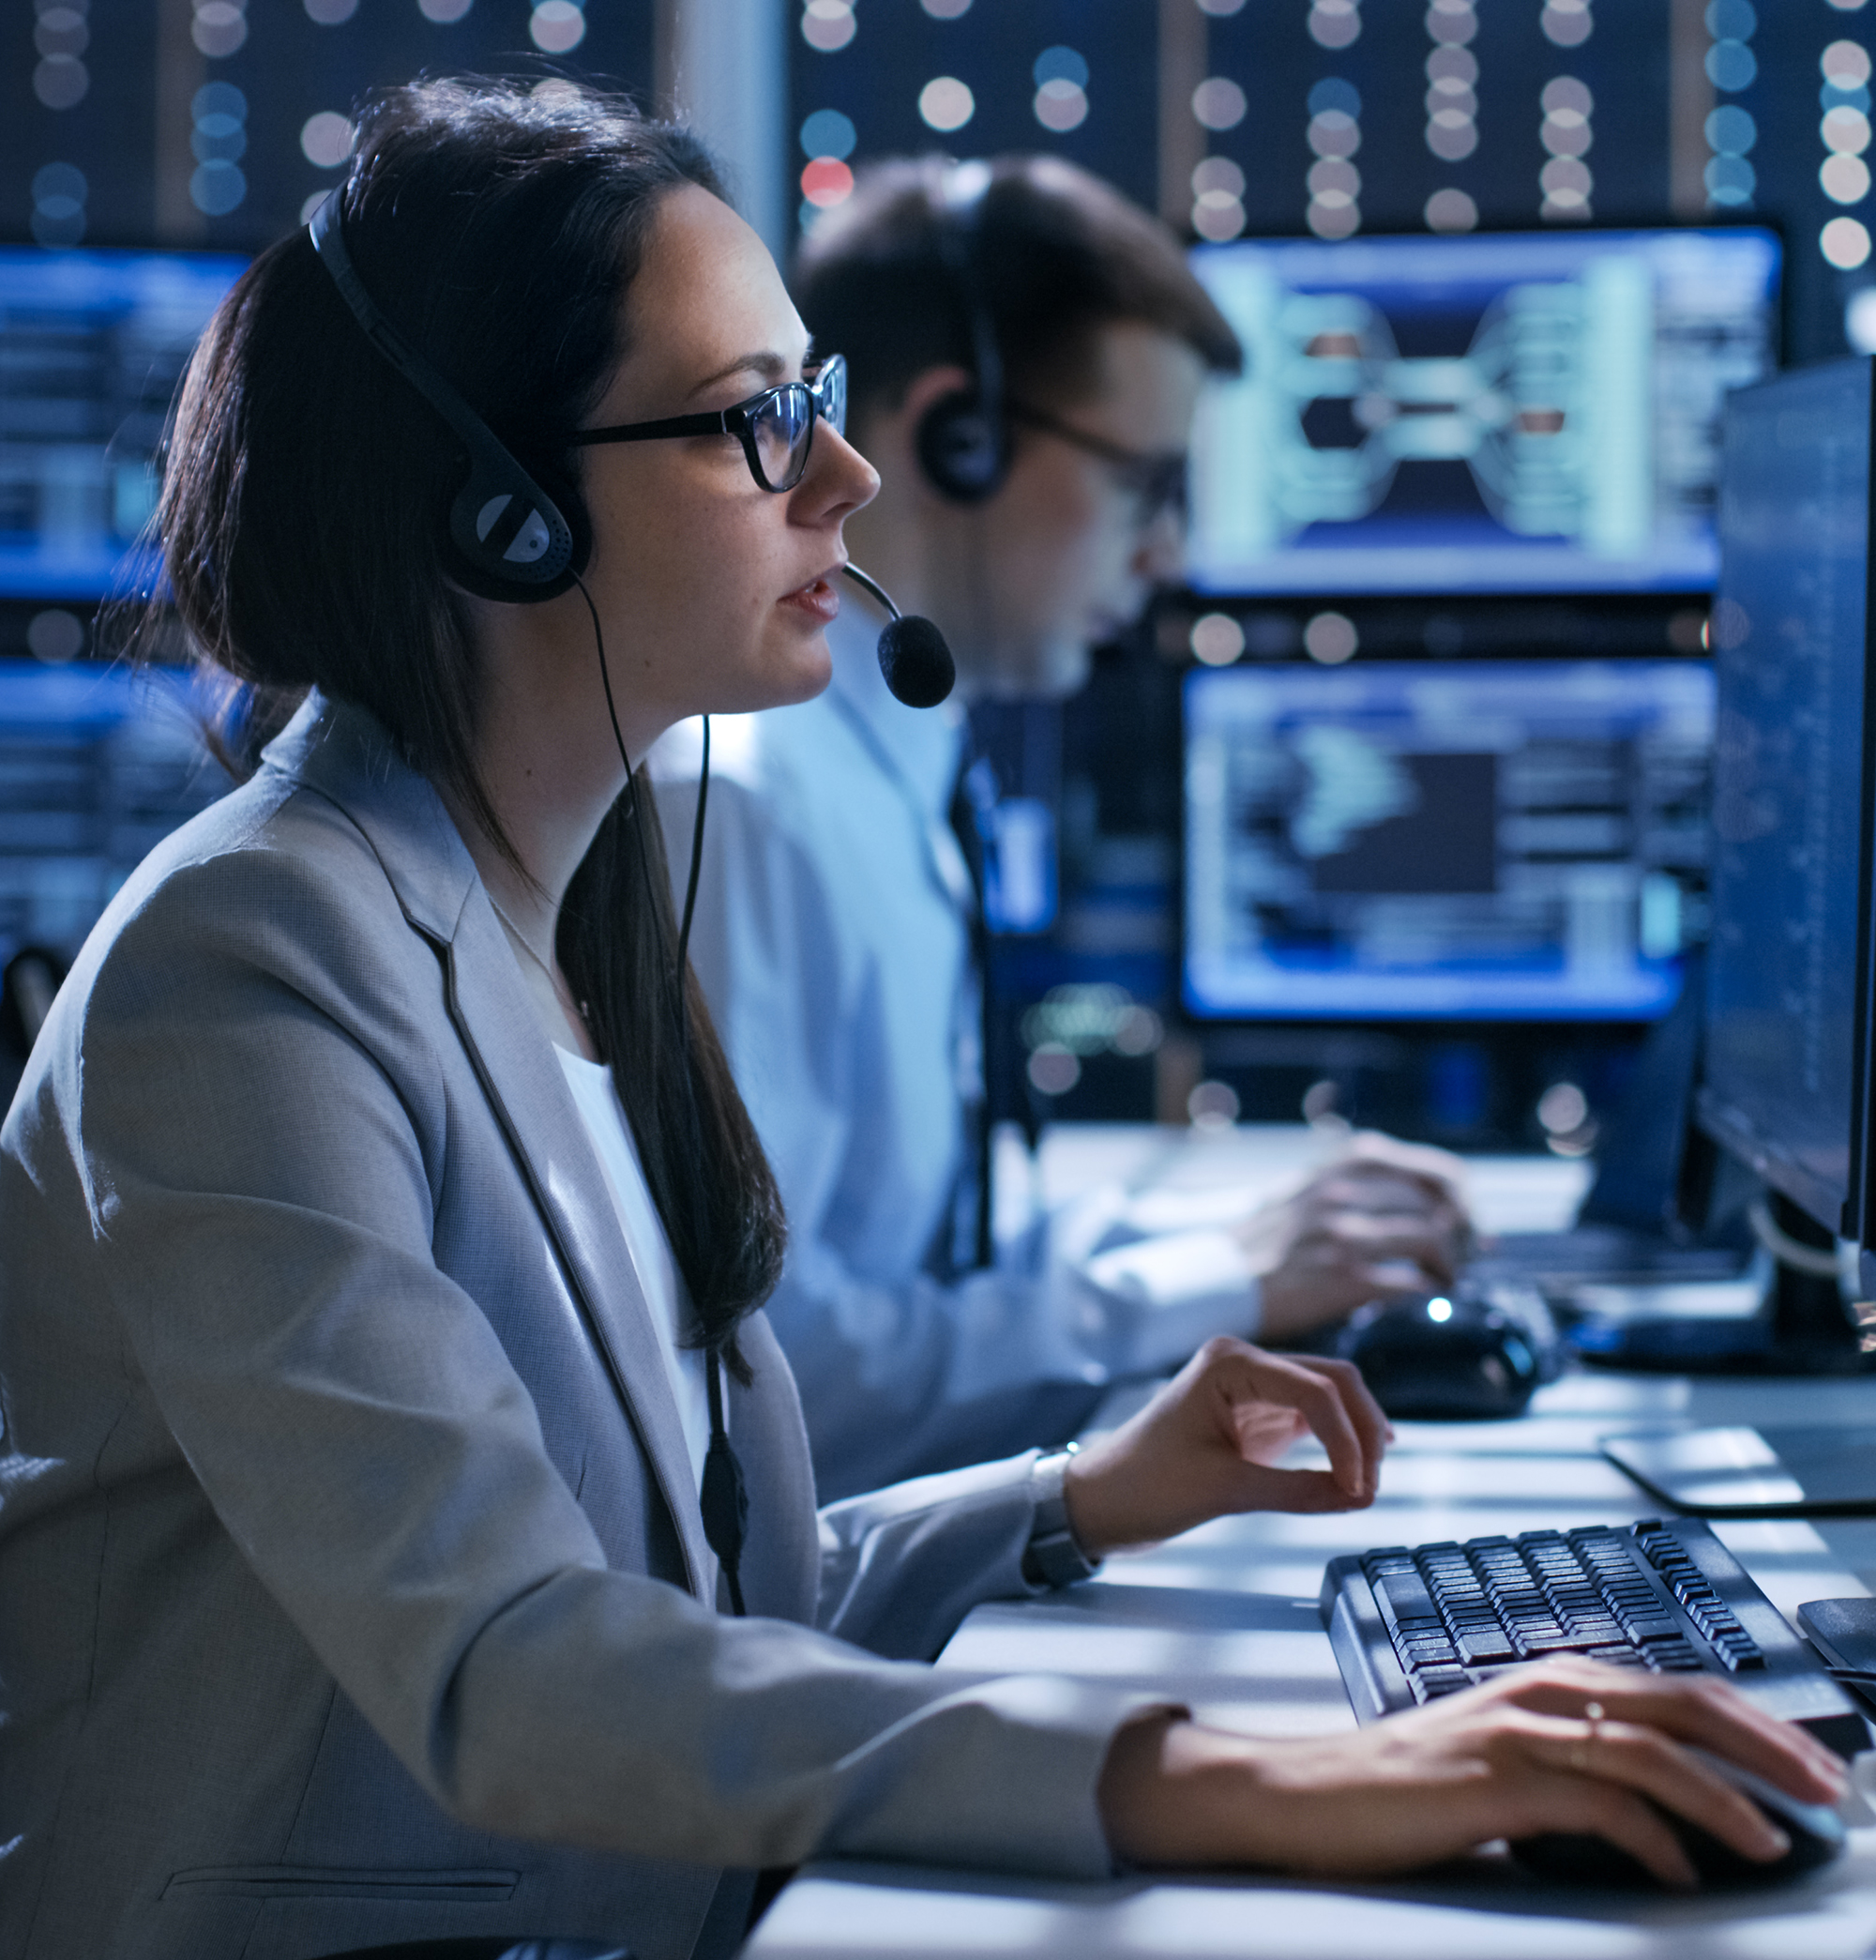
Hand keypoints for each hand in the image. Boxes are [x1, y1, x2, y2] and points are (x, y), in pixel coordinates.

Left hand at [1062, 1337, 1390, 1555]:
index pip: (1316, 1390)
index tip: (1360, 1490)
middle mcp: (1244, 1361)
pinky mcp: (1256, 1411)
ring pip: (1330, 1396)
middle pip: (1333, 1381)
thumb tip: (1361, 1496)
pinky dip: (1338, 1442)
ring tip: (1367, 1486)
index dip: (1347, 1440)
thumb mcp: (1224, 1490)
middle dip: (1362, 1432)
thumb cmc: (1144, 1486)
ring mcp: (1252, 1384)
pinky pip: (1313, 1417)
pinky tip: (1355, 1470)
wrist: (1101, 1499)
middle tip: (1372, 1487)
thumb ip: (1298, 1492)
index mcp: (1228, 1362)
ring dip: (1356, 1436)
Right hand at [1098, 1657, 1850, 1888]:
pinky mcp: (1491, 1779)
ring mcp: (1514, 1730)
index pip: (1677, 1686)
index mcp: (1551, 1677)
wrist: (1311, 1794)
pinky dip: (1651, 1839)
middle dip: (1766, 1746)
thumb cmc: (1411, 1784)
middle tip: (1830, 1789)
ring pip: (1646, 1749)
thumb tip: (1670, 1807)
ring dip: (1724, 1798)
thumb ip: (1578, 1758)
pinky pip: (1592, 1804)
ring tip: (1775, 1839)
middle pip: (1679, 1702)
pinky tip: (1679, 1872)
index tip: (1815, 1764)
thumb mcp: (1506, 1756)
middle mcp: (1540, 1689)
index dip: (1756, 1722)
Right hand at [1243, 1130, 1474, 1342]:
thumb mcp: (1307, 1189)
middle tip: (1464, 1256)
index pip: (1432, 1170)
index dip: (1461, 1197)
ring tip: (1444, 1278)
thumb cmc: (1266, 1240)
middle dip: (1462, 1234)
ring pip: (1430, 1238)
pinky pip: (1409, 1281)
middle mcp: (1344, 1192)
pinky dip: (1427, 1291)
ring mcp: (1343, 1233)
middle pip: (1438, 1205)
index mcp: (1341, 1166)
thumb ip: (1356, 1183)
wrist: (1219, 1278)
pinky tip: (1424, 1298)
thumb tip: (1419, 1197)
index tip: (1468, 1222)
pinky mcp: (1341, 1277)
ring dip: (1449, 1264)